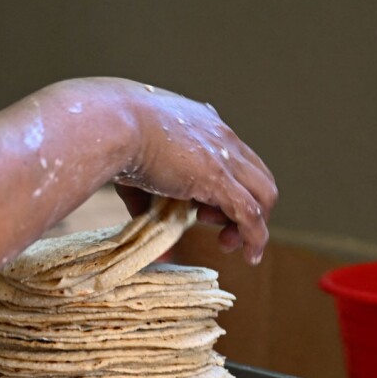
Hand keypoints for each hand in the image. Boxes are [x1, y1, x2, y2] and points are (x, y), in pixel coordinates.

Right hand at [101, 80, 276, 263]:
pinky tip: (250, 255)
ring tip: (226, 243)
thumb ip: (144, 203)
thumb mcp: (134, 168)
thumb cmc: (113, 136)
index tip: (202, 209)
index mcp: (203, 123)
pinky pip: (250, 213)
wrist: (113, 123)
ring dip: (253, 224)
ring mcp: (224, 155)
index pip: (234, 157)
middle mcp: (221, 136)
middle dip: (246, 207)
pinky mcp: (218, 178)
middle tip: (215, 227)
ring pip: (264, 194)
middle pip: (257, 176)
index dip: (227, 188)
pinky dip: (255, 237)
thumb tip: (148, 235)